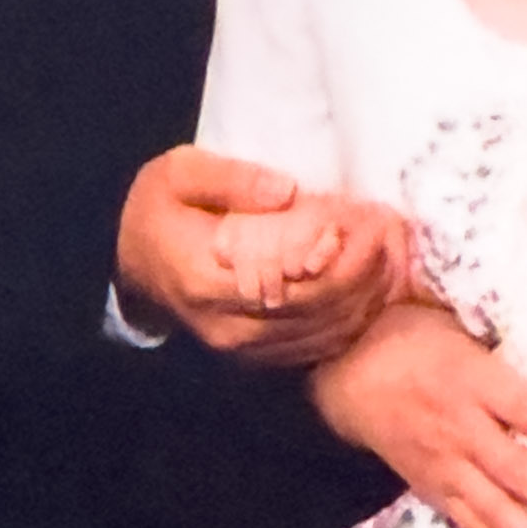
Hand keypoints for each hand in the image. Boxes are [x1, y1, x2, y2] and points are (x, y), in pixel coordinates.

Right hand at [117, 147, 406, 367]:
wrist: (133, 264)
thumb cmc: (158, 209)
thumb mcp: (178, 173)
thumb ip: (230, 178)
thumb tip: (287, 190)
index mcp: (207, 279)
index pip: (292, 281)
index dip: (341, 256)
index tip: (370, 220)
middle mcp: (229, 325)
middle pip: (318, 309)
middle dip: (363, 272)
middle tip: (393, 232)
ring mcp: (244, 348)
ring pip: (324, 332)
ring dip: (365, 296)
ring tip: (393, 254)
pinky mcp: (257, 354)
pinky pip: (316, 344)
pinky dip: (351, 317)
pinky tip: (373, 286)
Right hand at [310, 303, 526, 527]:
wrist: (345, 372)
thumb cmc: (408, 337)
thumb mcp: (453, 323)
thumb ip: (500, 342)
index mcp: (469, 379)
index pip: (525, 407)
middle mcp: (459, 429)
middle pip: (514, 469)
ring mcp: (445, 467)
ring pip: (496, 510)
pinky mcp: (433, 491)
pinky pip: (470, 527)